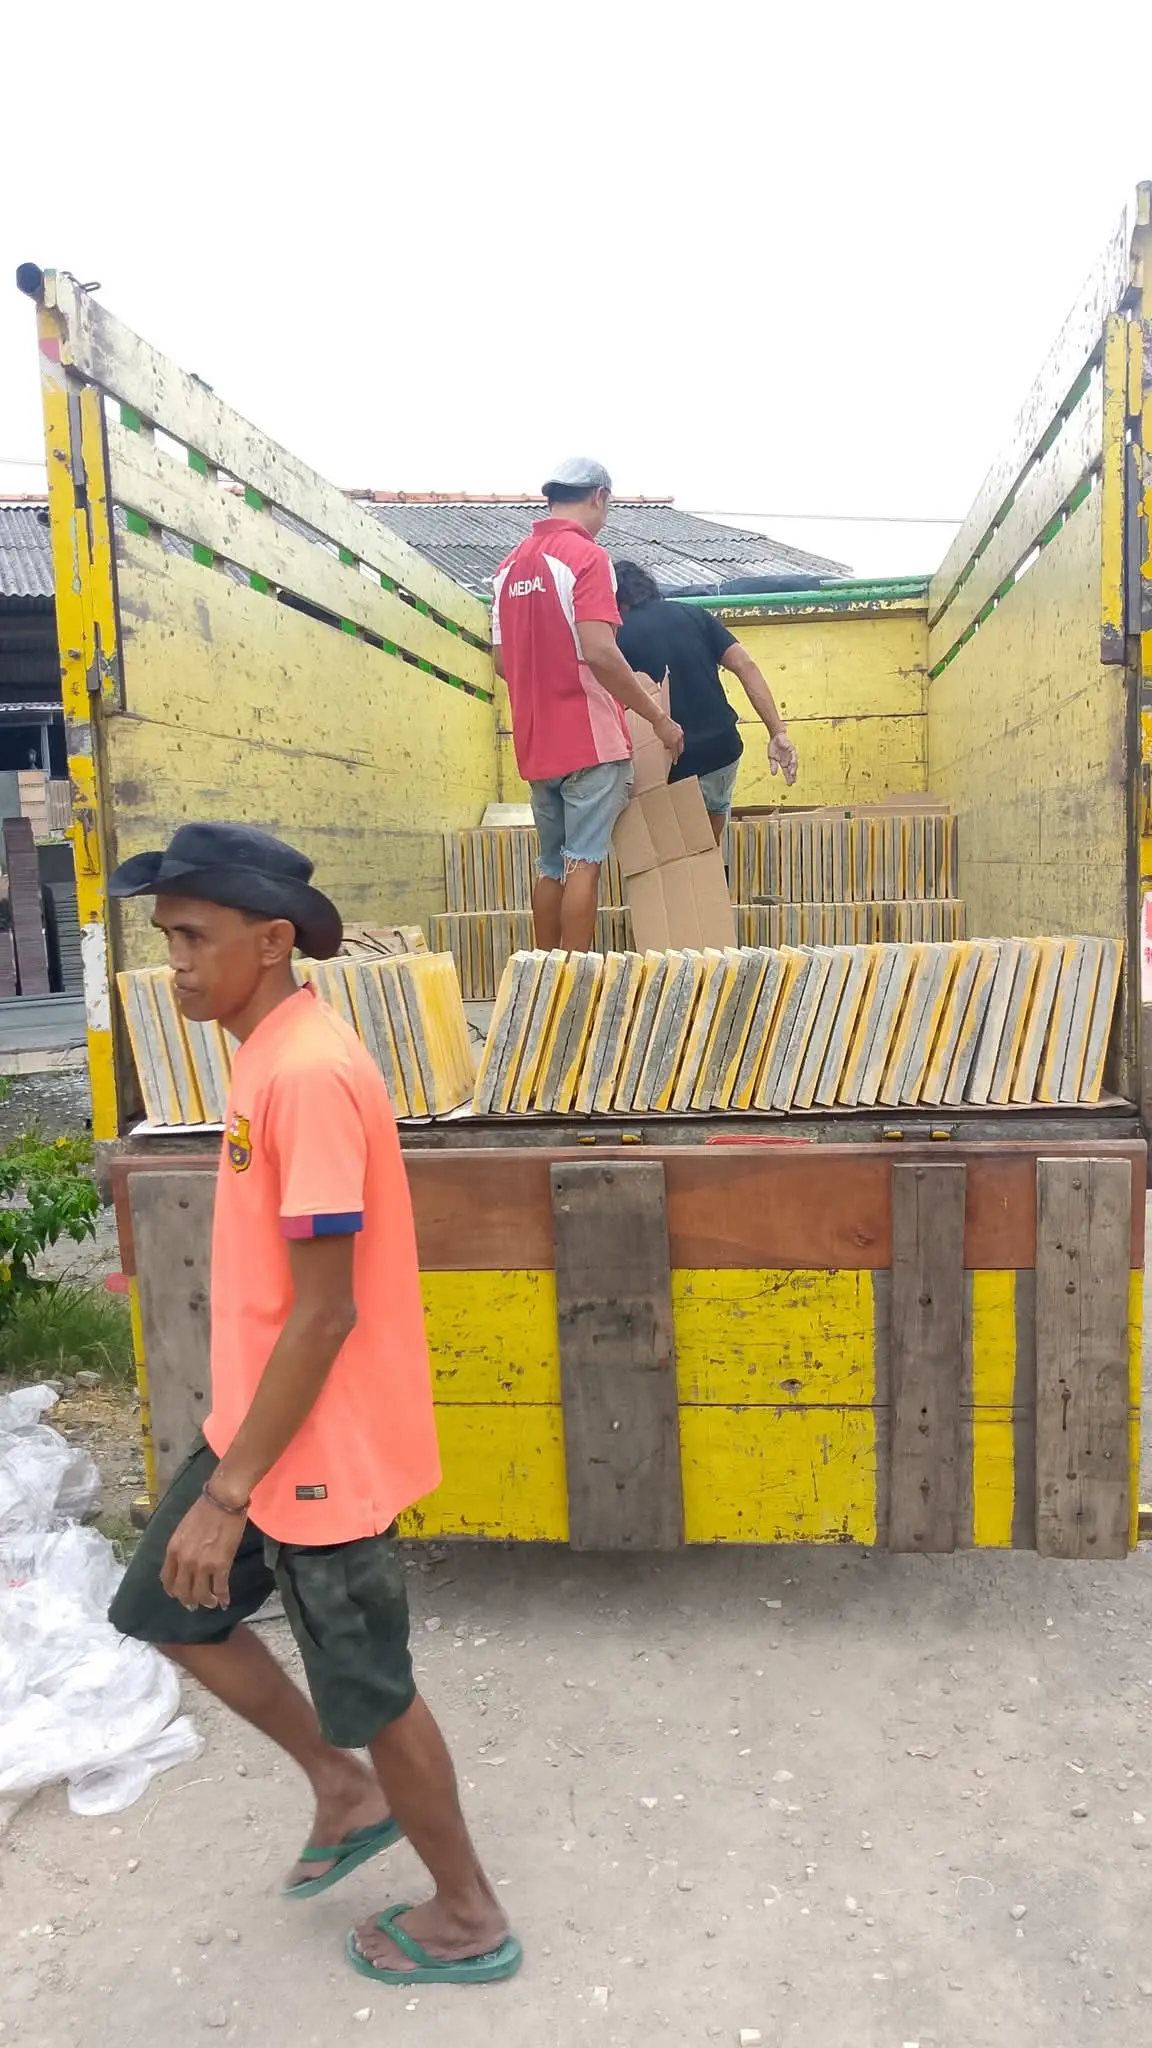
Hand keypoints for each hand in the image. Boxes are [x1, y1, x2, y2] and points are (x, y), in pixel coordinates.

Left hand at [161, 1495, 244, 1610]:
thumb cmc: (204, 1510)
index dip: (172, 1590)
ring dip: (206, 1602)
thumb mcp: (183, 1529)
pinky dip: (223, 1598)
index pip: (167, 1579)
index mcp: (173, 1550)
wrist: (223, 1501)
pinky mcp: (221, 1565)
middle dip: (188, 1601)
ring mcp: (202, 1565)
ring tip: (211, 1603)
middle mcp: (185, 1561)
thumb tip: (184, 1561)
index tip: (178, 1595)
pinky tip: (225, 1601)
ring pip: (201, 1594)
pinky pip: (220, 1588)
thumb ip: (180, 1547)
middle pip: (182, 1591)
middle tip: (194, 1605)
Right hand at [654, 714, 684, 762]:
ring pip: (678, 751)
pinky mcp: (672, 743)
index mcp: (679, 730)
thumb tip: (666, 741)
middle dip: (678, 753)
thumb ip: (668, 734)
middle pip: (681, 747)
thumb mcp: (667, 727)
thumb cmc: (660, 720)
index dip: (678, 747)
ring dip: (675, 756)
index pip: (680, 742)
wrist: (660, 718)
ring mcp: (677, 739)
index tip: (677, 751)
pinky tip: (673, 761)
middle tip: (676, 758)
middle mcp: (680, 735)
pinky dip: (674, 757)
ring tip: (674, 761)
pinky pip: (674, 752)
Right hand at [769, 728, 797, 785]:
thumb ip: (773, 766)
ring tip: (792, 776)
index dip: (788, 778)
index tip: (789, 784)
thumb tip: (774, 774)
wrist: (775, 736)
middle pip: (791, 770)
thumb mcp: (771, 758)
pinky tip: (792, 766)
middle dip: (792, 776)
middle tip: (792, 783)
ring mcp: (791, 755)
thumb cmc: (774, 746)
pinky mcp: (792, 750)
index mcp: (784, 763)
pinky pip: (793, 756)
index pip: (787, 772)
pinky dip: (793, 761)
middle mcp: (788, 760)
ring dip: (793, 770)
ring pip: (793, 764)